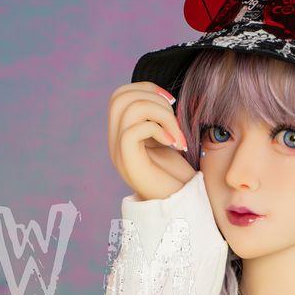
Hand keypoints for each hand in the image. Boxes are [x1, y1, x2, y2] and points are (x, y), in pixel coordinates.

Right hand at [108, 81, 196, 199]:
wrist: (179, 207)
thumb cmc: (176, 176)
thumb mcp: (166, 140)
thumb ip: (157, 120)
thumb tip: (163, 96)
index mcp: (121, 133)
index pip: (120, 95)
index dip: (146, 88)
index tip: (171, 101)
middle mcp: (115, 141)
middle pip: (119, 97)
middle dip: (153, 98)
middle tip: (174, 119)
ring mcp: (118, 152)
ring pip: (128, 110)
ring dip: (161, 115)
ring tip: (177, 135)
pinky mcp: (128, 163)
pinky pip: (133, 131)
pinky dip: (159, 130)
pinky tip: (175, 144)